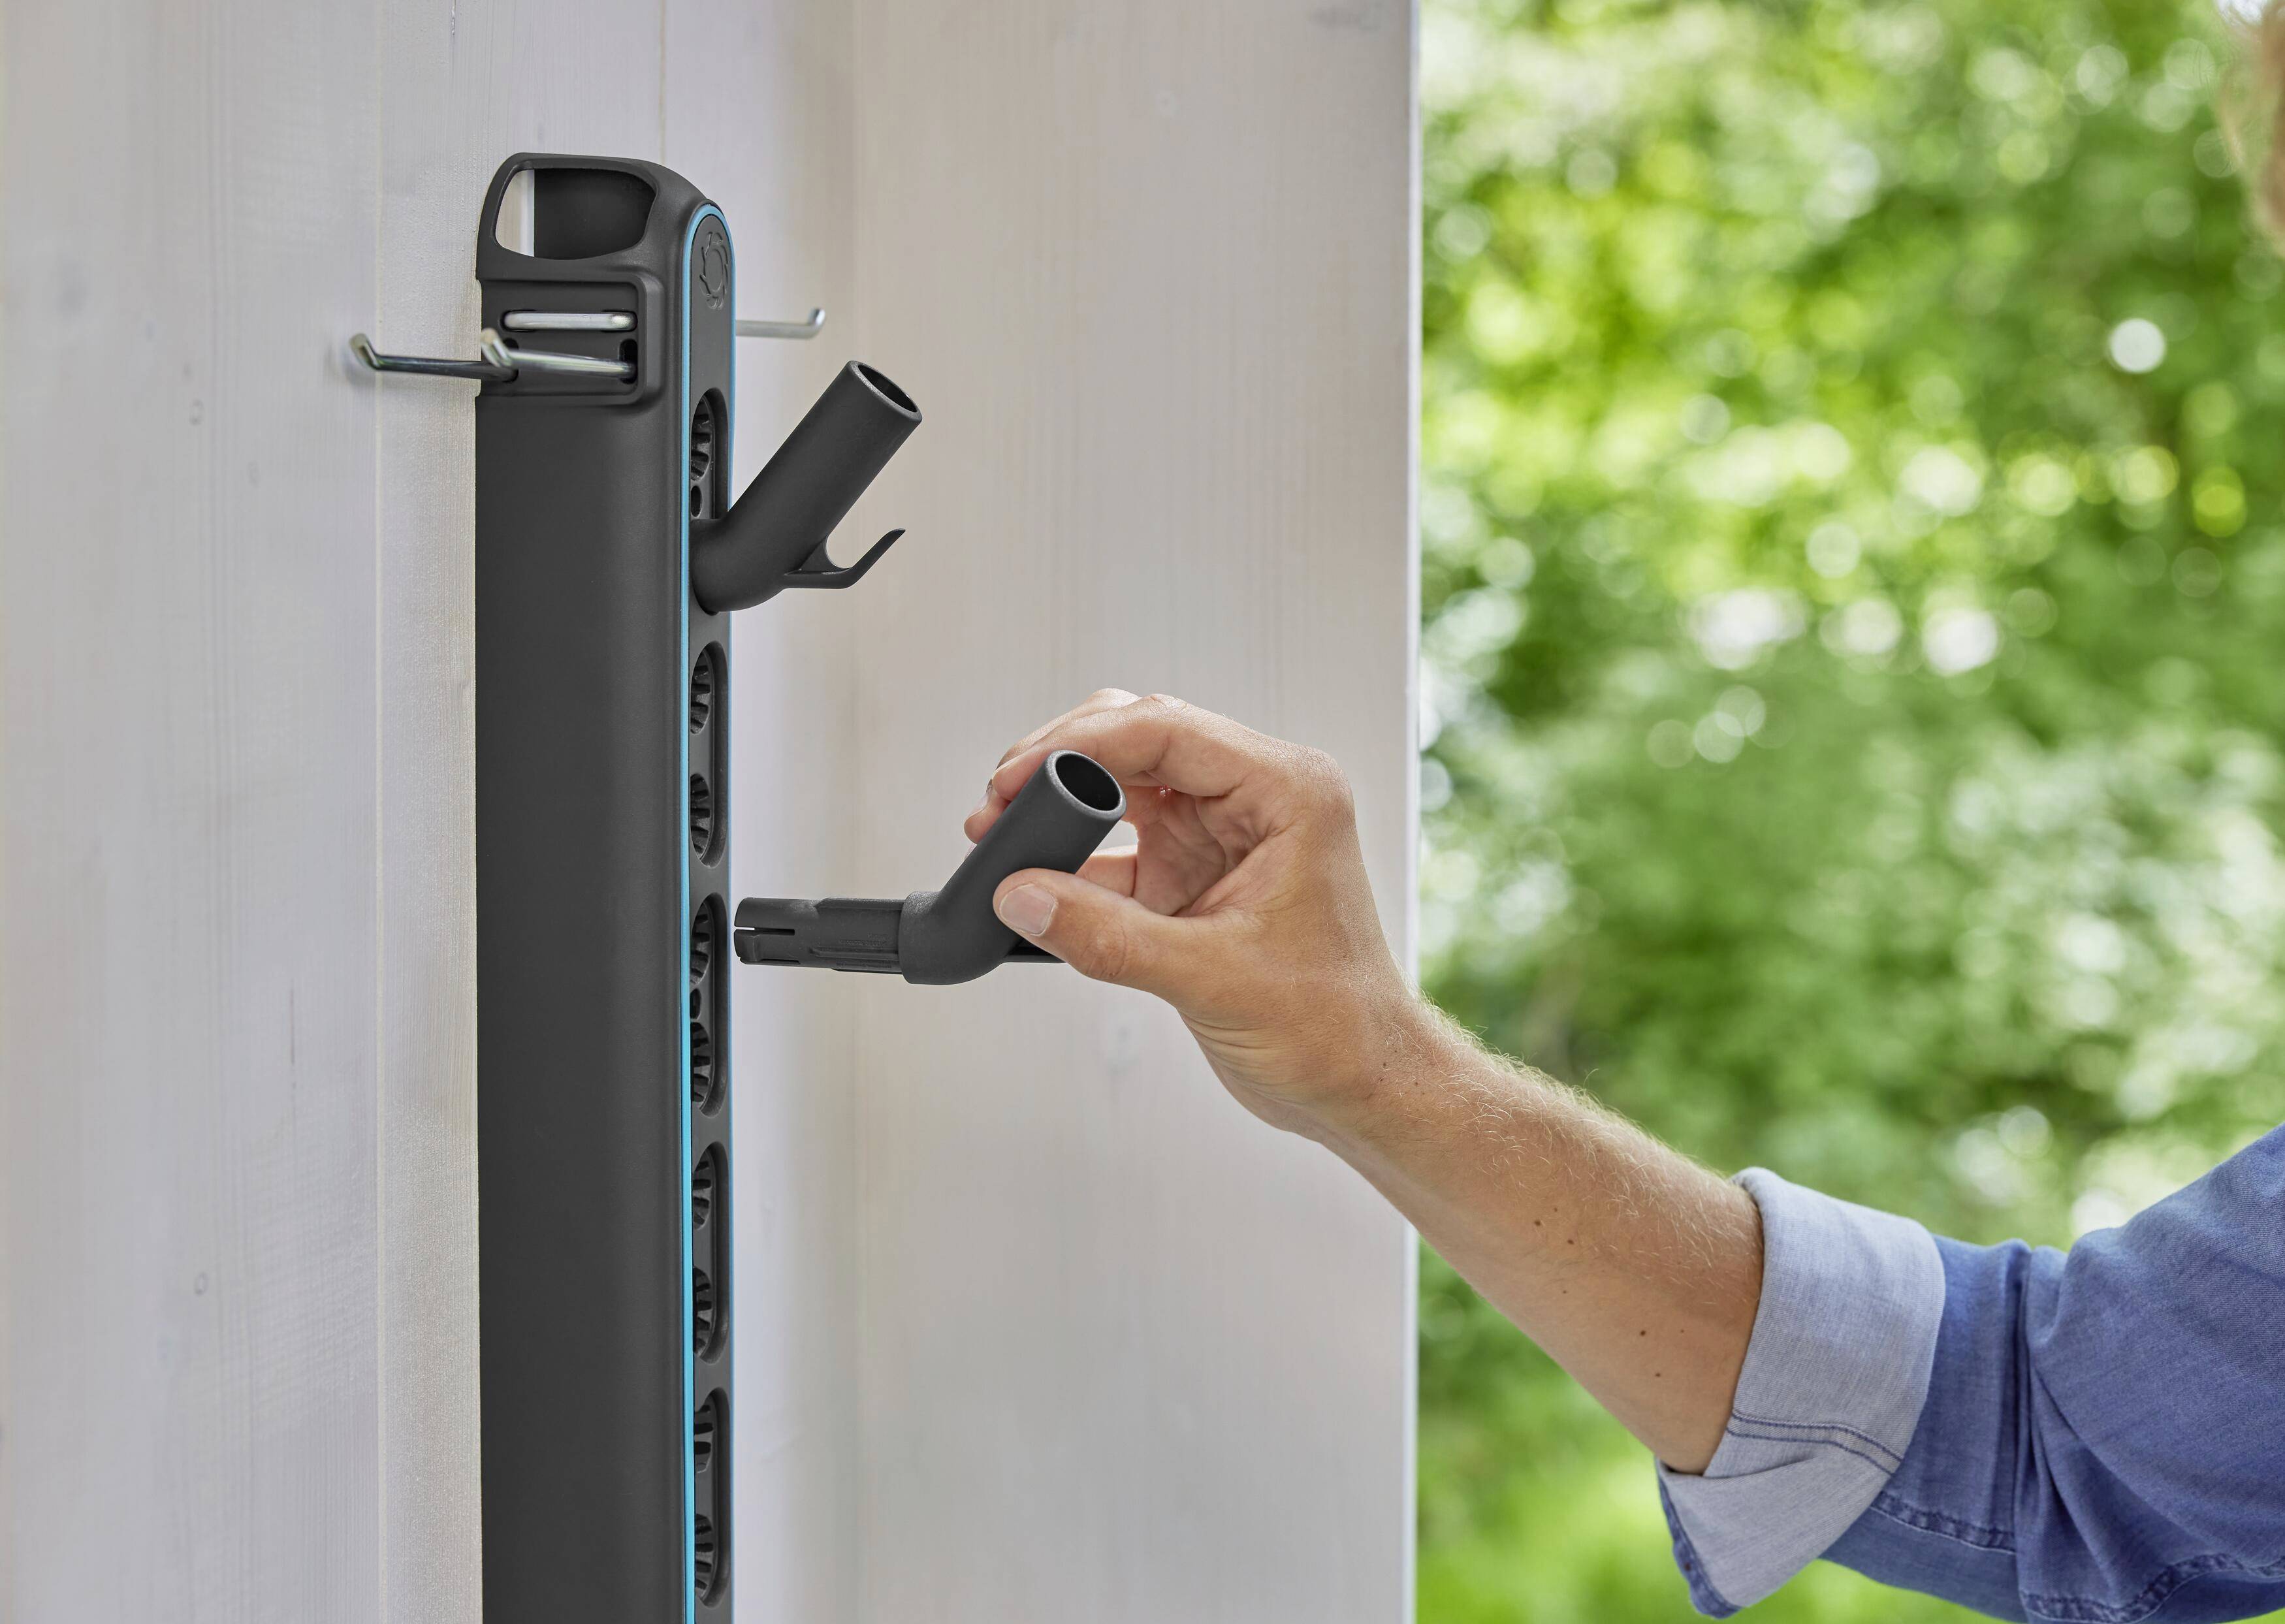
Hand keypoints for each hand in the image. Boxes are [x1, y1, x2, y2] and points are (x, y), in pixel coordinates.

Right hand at [973, 693, 1760, 1473]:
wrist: (1364, 1085)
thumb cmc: (1335, 1027)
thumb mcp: (1212, 979)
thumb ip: (1108, 936)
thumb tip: (1021, 897)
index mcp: (1287, 793)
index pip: (1166, 731)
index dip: (1079, 745)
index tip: (1018, 779)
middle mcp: (1257, 800)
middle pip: (1140, 740)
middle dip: (1062, 763)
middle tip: (999, 801)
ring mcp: (1226, 837)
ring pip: (1125, 787)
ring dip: (1063, 810)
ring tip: (1004, 836)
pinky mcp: (1199, 879)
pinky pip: (1122, 850)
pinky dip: (1075, 865)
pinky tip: (1035, 889)